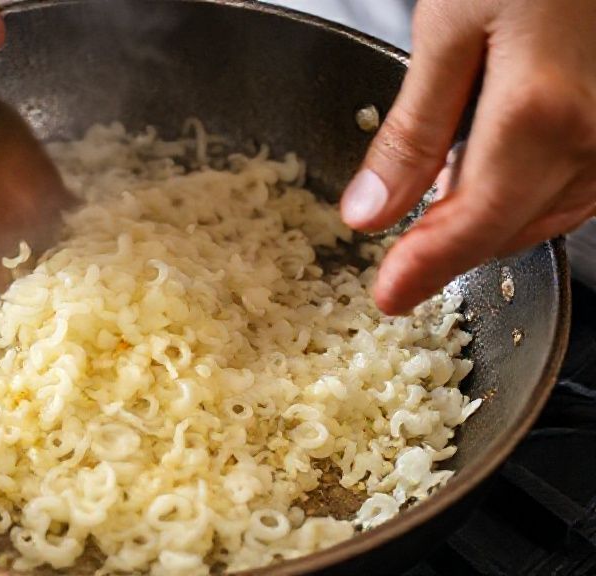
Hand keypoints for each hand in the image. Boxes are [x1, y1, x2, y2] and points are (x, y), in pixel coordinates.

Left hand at [340, 0, 595, 314]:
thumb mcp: (448, 30)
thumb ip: (412, 131)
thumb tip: (371, 213)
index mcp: (541, 116)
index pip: (472, 226)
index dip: (424, 270)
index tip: (389, 297)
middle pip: (513, 230)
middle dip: (451, 247)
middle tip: (401, 256)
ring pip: (552, 214)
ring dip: (491, 223)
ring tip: (437, 211)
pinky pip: (582, 183)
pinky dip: (530, 192)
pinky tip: (495, 172)